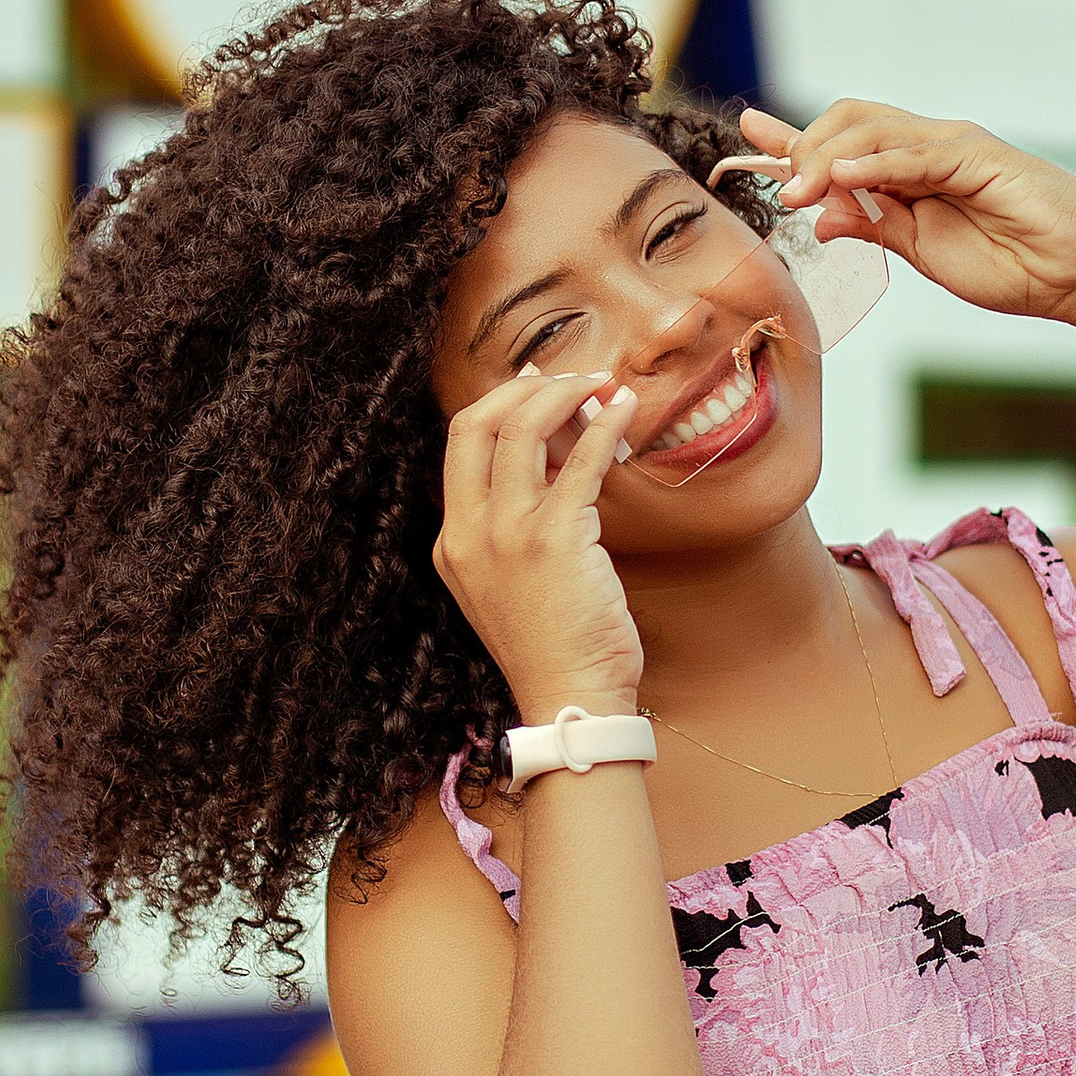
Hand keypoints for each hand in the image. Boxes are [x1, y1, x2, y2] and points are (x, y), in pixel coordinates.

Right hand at [434, 366, 645, 722]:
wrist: (570, 697)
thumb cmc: (554, 645)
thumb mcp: (508, 583)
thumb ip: (514, 528)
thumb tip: (552, 458)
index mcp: (452, 542)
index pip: (460, 444)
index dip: (500, 403)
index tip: (538, 386)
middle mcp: (469, 532)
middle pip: (478, 422)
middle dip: (524, 386)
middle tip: (571, 378)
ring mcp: (506, 534)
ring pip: (524, 428)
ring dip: (566, 394)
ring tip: (601, 386)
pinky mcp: (555, 539)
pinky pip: (580, 461)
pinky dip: (604, 426)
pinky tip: (623, 413)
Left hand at [737, 99, 1075, 331]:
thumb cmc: (1012, 264)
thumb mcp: (926, 252)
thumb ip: (879, 228)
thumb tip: (823, 213)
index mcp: (910, 172)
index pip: (842, 142)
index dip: (793, 137)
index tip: (748, 131)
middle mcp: (927, 148)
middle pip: (848, 122)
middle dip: (805, 147)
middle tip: (785, 189)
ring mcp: (952, 146)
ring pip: (873, 129)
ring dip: (829, 156)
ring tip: (802, 188)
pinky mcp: (979, 155)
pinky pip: (916, 154)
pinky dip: (877, 164)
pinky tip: (846, 179)